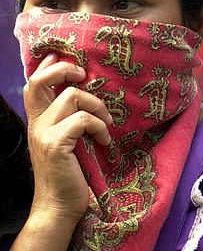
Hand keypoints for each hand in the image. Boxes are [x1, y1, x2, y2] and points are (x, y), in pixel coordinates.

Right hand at [23, 53, 112, 224]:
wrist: (59, 206)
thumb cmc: (70, 173)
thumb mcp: (69, 141)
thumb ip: (71, 119)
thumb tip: (90, 95)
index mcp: (39, 121)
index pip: (33, 84)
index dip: (49, 65)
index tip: (69, 58)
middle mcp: (36, 123)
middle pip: (38, 81)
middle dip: (65, 69)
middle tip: (85, 75)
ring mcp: (43, 133)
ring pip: (72, 96)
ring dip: (97, 107)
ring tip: (105, 124)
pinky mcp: (55, 144)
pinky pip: (82, 119)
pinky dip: (99, 126)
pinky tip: (104, 140)